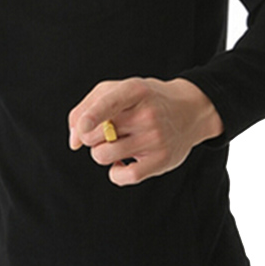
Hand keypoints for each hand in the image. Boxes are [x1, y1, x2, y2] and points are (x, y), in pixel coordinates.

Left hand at [68, 78, 223, 185]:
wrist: (190, 110)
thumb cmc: (145, 100)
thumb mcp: (118, 89)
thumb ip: (86, 107)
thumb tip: (74, 142)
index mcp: (134, 90)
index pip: (110, 103)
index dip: (92, 116)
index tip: (83, 127)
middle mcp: (146, 114)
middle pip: (95, 134)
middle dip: (90, 136)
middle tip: (105, 131)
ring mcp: (155, 138)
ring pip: (104, 155)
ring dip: (101, 152)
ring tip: (115, 144)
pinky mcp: (162, 160)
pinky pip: (125, 176)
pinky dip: (116, 172)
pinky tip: (123, 161)